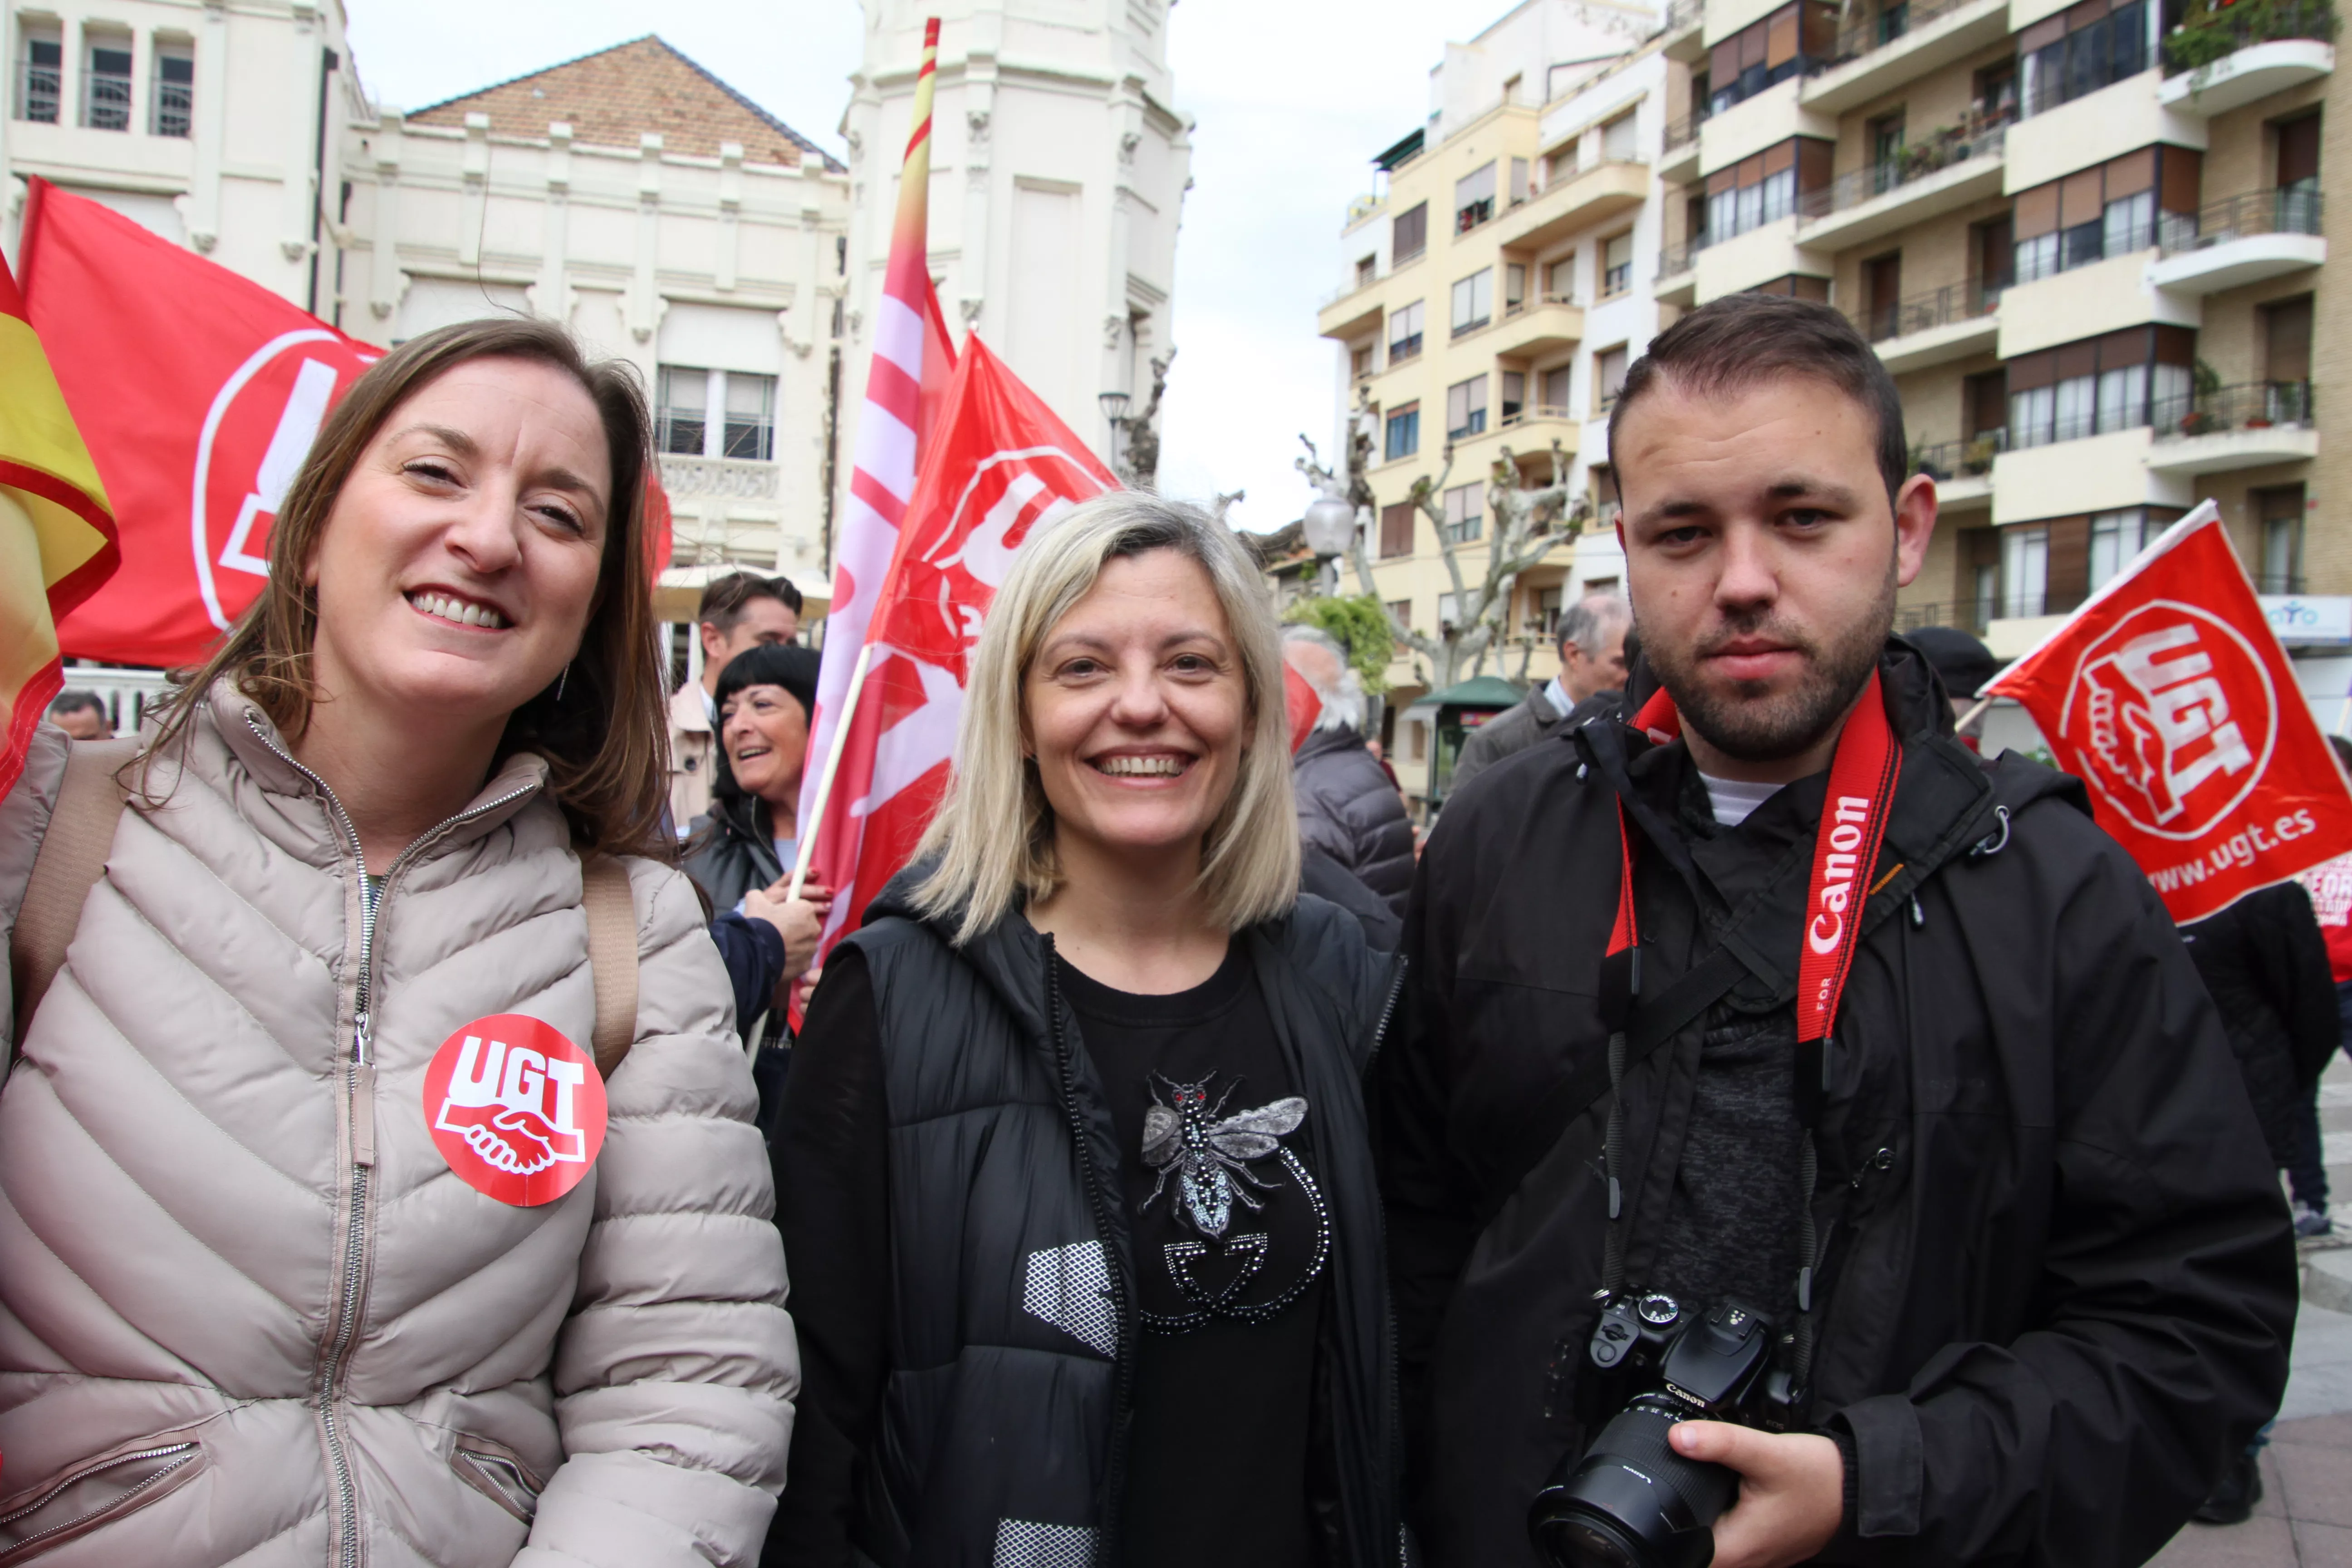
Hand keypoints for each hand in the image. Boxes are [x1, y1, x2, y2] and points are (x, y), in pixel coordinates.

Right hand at [742, 888, 825, 986]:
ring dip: (796, 945)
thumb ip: (759, 895)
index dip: (791, 912)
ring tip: (780, 948)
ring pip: (805, 944)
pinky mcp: (806, 965)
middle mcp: (814, 928)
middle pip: (807, 926)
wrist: (754, 952)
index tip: (781, 917)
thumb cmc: (759, 923)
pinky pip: (802, 959)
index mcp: (806, 910)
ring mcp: (811, 948)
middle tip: (779, 933)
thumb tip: (757, 895)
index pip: (803, 908)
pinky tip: (783, 959)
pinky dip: (794, 959)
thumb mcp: (755, 901)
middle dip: (796, 929)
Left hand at [1667, 1423, 1842, 1567]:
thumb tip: (1679, 1436)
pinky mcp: (1763, 1545)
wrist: (1858, 1487)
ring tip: (1705, 1485)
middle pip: (1690, 1546)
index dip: (1663, 1525)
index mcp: (1735, 1549)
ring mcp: (1755, 1556)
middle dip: (1680, 1515)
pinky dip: (1720, 1517)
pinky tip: (1724, 1492)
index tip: (1657, 1495)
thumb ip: (1721, 1443)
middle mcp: (1744, 1561)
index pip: (1678, 1550)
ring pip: (1709, 1543)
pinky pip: (1728, 1537)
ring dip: (1701, 1517)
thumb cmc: (1819, 1478)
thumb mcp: (1766, 1453)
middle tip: (1683, 1479)